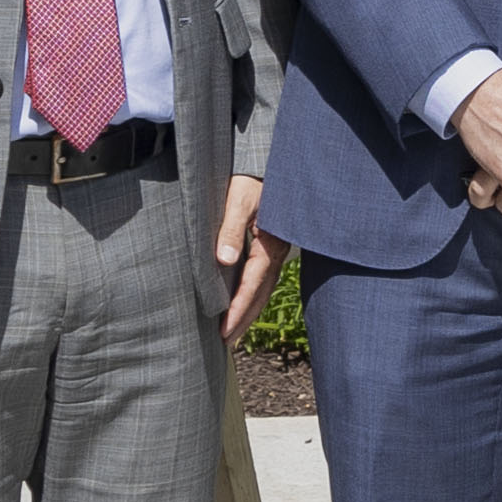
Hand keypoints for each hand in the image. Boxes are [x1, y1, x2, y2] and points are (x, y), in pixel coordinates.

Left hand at [214, 173, 288, 347]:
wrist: (272, 158)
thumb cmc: (252, 176)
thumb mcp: (238, 198)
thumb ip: (230, 228)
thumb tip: (224, 260)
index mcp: (270, 243)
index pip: (251, 285)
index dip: (238, 311)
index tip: (224, 332)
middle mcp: (277, 249)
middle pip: (261, 294)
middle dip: (244, 320)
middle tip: (227, 343)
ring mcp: (277, 246)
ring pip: (264, 287)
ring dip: (249, 310)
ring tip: (233, 330)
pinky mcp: (273, 240)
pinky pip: (264, 275)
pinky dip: (253, 293)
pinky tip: (244, 299)